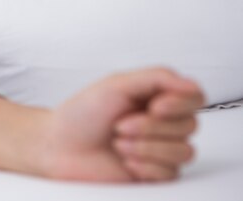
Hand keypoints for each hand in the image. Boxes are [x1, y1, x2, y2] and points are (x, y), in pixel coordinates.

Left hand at [32, 67, 203, 181]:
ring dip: (146, 147)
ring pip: (184, 151)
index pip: (194, 97)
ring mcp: (160, 150)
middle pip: (189, 125)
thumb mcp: (117, 85)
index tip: (154, 106)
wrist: (59, 147)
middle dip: (150, 127)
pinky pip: (170, 173)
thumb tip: (191, 84)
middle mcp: (162, 123)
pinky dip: (144, 166)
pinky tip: (124, 162)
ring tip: (118, 143)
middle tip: (118, 126)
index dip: (180, 103)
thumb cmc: (82, 114)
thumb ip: (157, 78)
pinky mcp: (155, 174)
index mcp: (155, 97)